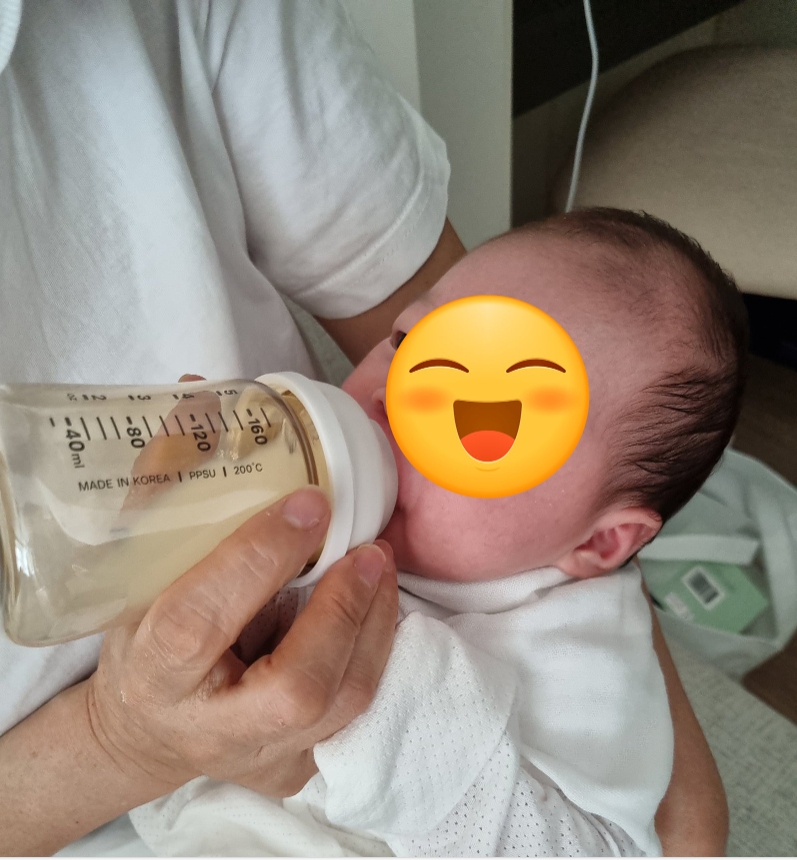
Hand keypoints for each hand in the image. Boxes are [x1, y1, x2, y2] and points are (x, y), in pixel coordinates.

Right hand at [86, 486, 397, 797]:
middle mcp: (208, 729)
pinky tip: (374, 606)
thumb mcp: (135, 572)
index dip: (258, 559)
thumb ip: (170, 494)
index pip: (201, 622)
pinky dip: (373, 650)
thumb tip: (199, 402)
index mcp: (152, 674)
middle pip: (295, 687)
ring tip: (379, 566)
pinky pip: (356, 712)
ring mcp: (261, 757)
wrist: (147, 732)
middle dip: (343, 610)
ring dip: (374, 625)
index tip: (311, 503)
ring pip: (342, 706)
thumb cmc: (141, 645)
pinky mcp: (299, 766)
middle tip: (370, 550)